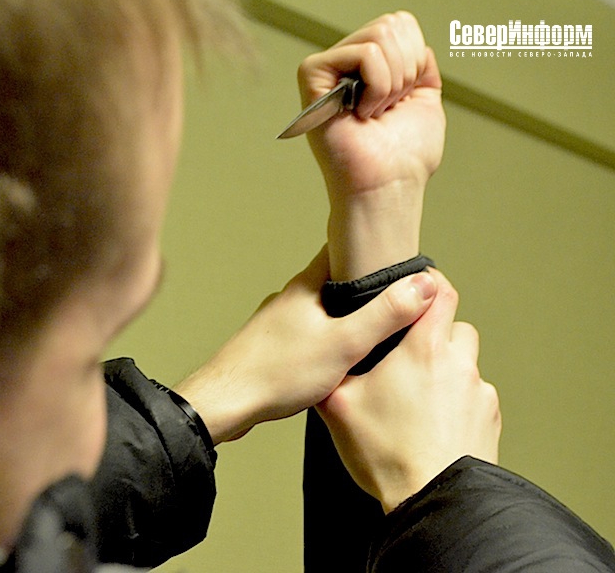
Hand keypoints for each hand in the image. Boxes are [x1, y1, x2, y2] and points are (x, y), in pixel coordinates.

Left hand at [174, 246, 437, 444]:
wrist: (226, 403)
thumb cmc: (276, 373)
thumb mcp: (344, 344)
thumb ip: (384, 315)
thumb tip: (422, 285)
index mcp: (305, 287)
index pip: (339, 248)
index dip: (368, 245)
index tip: (392, 246)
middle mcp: (288, 299)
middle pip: (330, 279)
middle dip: (361, 286)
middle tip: (392, 296)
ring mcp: (276, 322)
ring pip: (318, 310)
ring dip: (342, 316)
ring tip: (370, 331)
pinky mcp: (269, 347)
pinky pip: (304, 334)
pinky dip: (323, 339)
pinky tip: (334, 359)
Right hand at [296, 12, 444, 278]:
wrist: (388, 185)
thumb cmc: (405, 157)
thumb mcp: (425, 101)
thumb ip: (420, 66)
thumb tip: (413, 42)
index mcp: (367, 70)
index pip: (400, 24)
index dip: (414, 59)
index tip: (403, 99)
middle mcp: (345, 66)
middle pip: (391, 24)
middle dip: (406, 70)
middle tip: (389, 107)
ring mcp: (327, 71)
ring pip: (380, 36)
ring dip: (392, 82)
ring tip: (375, 112)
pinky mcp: (312, 77)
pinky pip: (364, 53)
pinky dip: (378, 85)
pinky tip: (363, 112)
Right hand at [316, 270, 500, 512]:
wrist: (432, 500)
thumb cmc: (387, 452)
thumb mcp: (338, 406)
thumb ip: (333, 370)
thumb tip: (324, 358)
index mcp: (423, 348)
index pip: (441, 291)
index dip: (429, 283)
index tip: (415, 286)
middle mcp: (459, 363)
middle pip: (456, 326)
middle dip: (435, 332)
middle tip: (407, 354)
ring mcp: (480, 392)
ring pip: (466, 363)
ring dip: (447, 369)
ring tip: (419, 396)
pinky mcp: (489, 418)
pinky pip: (475, 395)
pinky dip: (457, 401)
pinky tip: (434, 422)